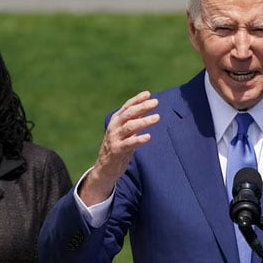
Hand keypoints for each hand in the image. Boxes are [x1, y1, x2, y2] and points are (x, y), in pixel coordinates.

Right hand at [79, 91, 159, 205]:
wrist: (105, 168)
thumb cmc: (118, 147)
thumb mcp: (125, 132)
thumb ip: (133, 121)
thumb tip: (145, 108)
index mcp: (116, 121)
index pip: (127, 106)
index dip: (137, 99)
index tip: (148, 94)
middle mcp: (114, 127)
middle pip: (129, 114)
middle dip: (142, 107)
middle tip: (155, 102)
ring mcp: (114, 138)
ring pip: (130, 126)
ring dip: (144, 121)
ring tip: (157, 118)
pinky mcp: (117, 150)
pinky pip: (129, 143)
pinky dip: (139, 139)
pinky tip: (148, 137)